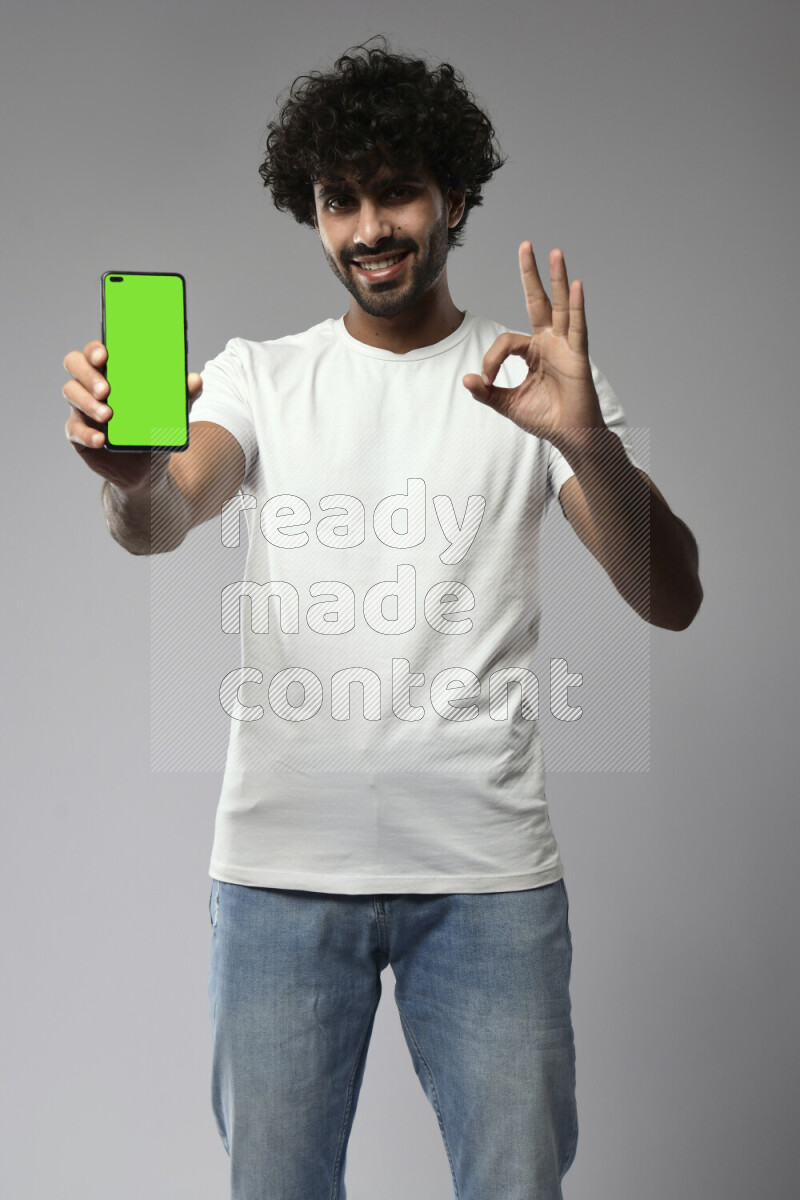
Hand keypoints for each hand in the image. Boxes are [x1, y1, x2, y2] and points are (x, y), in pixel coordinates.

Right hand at [63, 340, 202, 493]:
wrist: (147, 468)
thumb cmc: (154, 428)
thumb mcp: (171, 413)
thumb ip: (182, 395)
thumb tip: (196, 380)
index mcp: (112, 371)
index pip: (95, 351)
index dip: (95, 349)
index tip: (105, 355)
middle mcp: (92, 384)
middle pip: (75, 365)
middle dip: (88, 374)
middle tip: (106, 389)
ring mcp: (82, 407)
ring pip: (71, 393)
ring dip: (87, 403)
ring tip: (108, 415)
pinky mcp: (79, 433)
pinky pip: (74, 429)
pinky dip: (86, 433)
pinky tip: (100, 439)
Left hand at [462, 244, 605, 455]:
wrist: (570, 437)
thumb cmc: (545, 418)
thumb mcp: (507, 404)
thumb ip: (487, 392)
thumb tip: (465, 380)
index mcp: (533, 352)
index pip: (507, 341)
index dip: (491, 358)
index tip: (485, 379)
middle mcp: (551, 343)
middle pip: (539, 301)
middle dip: (531, 274)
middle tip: (526, 245)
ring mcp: (566, 346)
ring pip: (561, 307)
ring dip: (558, 279)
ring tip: (555, 252)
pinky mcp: (578, 356)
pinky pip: (577, 327)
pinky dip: (577, 306)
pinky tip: (576, 285)